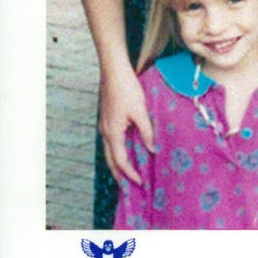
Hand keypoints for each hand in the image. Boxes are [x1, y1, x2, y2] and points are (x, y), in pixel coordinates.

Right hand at [98, 65, 153, 185]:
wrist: (114, 71)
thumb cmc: (127, 89)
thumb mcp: (140, 111)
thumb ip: (146, 132)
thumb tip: (152, 149)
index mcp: (113, 133)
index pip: (120, 160)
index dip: (130, 173)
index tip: (140, 182)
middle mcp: (105, 132)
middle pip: (111, 159)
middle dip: (119, 174)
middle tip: (128, 187)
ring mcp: (105, 125)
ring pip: (109, 150)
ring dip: (118, 163)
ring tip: (127, 172)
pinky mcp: (108, 119)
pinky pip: (111, 141)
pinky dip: (118, 150)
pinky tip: (126, 149)